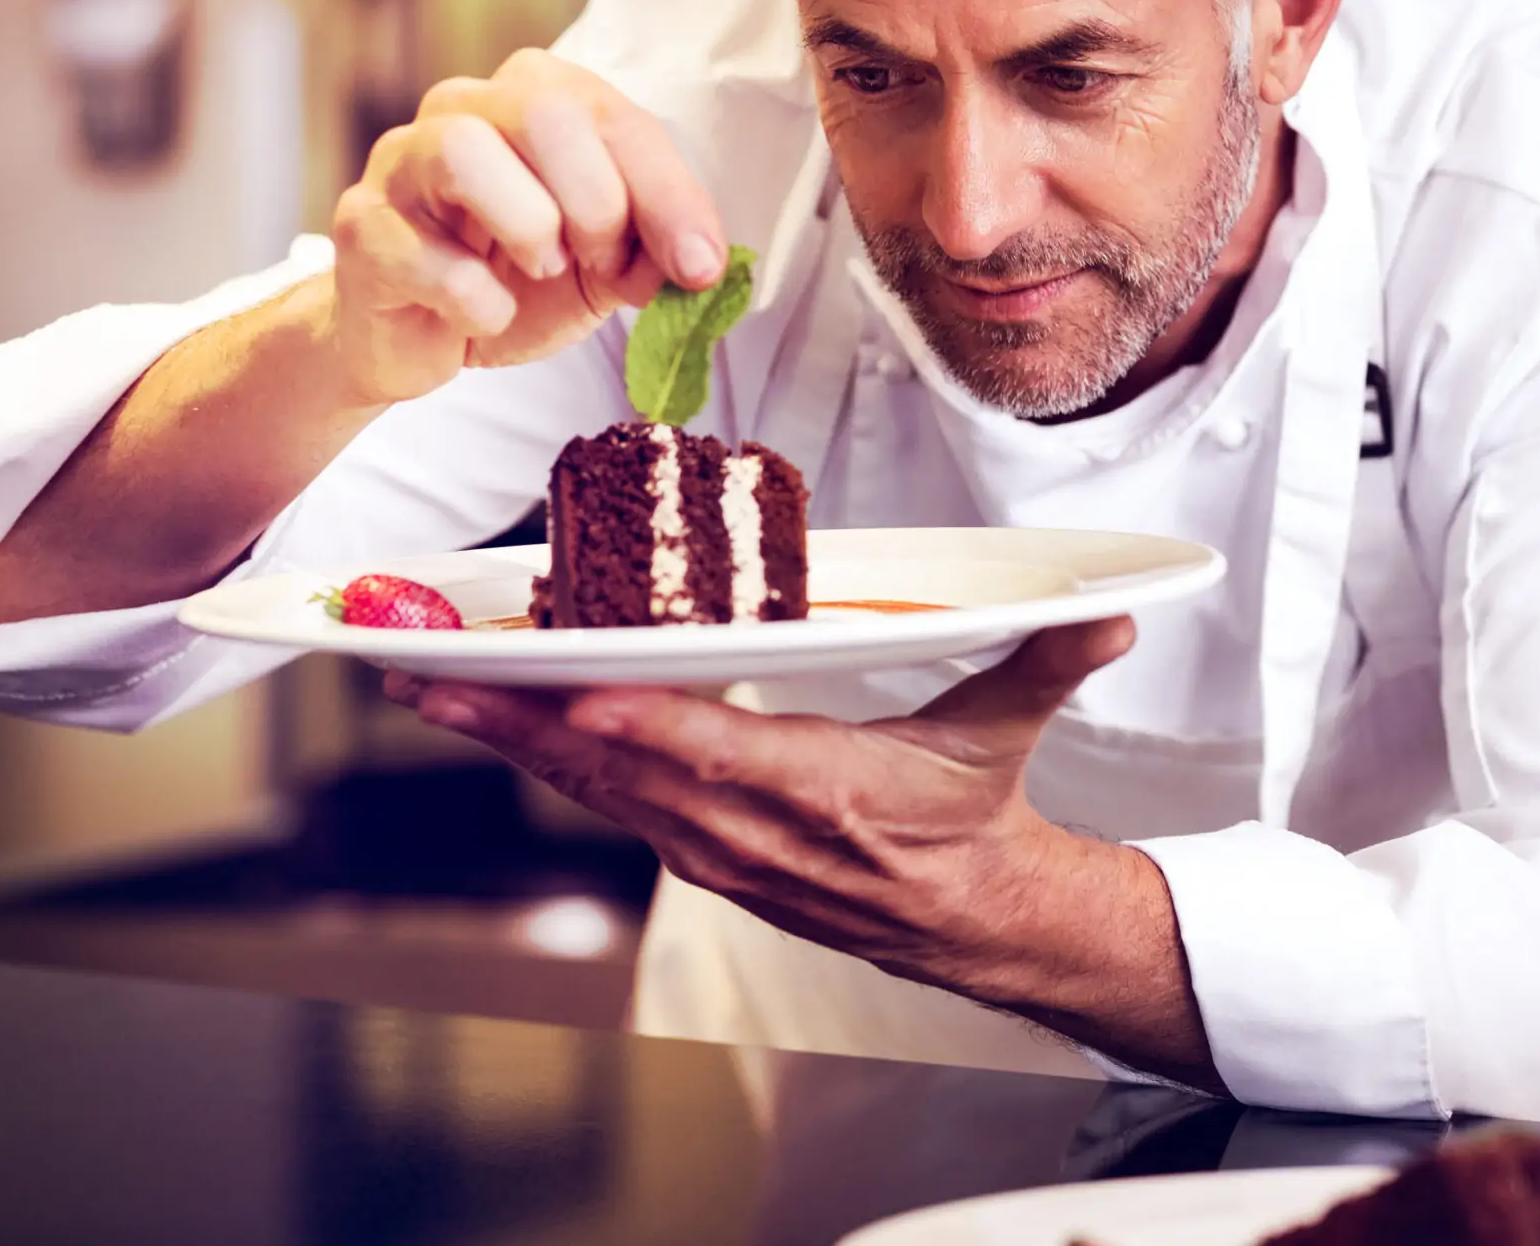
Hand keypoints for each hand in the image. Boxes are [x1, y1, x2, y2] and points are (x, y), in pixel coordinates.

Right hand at [328, 48, 727, 405]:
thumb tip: (699, 264)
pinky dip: (476, 299)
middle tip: (602, 263)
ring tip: (540, 270)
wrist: (419, 341)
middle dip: (597, 202)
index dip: (668, 193)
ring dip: (528, 226)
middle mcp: (464, 108)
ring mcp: (401, 161)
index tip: (700, 266)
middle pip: (544, 111)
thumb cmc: (514, 281)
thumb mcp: (605, 267)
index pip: (615, 117)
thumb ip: (651, 251)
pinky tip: (485, 315)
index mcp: (535, 100)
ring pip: (465, 149)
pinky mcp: (361, 226)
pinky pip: (423, 252)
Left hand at [385, 619, 1223, 1085]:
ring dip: (512, 742)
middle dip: (518, 723)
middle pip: (619, 771)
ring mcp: (719, 852)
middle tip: (429, 673)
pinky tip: (506, 726)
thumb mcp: (1005, 733)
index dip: (642, 729)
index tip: (571, 695)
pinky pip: (613, 808)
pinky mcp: (704, 857)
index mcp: (823, 793)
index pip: (718, 756)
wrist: (972, 925)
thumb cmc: (971, 824)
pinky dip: (553, 764)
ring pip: (598, 792)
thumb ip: (1046, 661)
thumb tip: (1110, 614)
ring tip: (433, 689)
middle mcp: (753, 831)